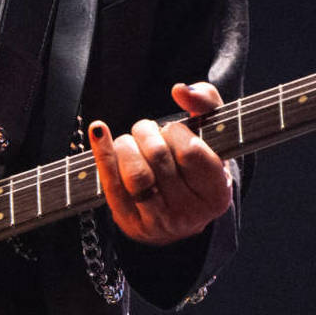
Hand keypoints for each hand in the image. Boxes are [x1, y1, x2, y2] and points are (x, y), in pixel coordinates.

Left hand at [90, 81, 232, 246]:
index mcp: (217, 193)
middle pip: (158, 158)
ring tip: (131, 142)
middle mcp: (191, 213)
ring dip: (126, 145)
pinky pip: (111, 185)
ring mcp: (160, 222)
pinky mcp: (131, 224)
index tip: (173, 130)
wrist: (179, 216)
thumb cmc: (196, 166)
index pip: (190, 151)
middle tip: (147, 131)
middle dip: (146, 133)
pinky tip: (98, 131)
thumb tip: (180, 90)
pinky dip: (102, 152)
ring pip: (135, 174)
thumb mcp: (212, 137)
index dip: (176, 132)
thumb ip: (206, 103)